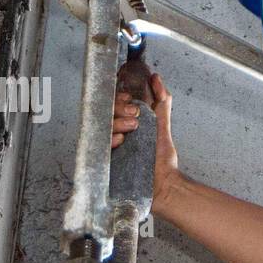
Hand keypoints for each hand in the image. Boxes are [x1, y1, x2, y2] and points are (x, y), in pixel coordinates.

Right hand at [111, 69, 182, 211]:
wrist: (163, 185)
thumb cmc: (161, 158)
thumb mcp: (161, 124)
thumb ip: (161, 101)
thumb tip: (155, 77)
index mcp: (125, 124)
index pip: (113, 104)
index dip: (119, 98)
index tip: (130, 98)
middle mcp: (114, 134)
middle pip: (104, 113)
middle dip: (119, 108)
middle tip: (135, 114)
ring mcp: (108, 148)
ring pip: (101, 127)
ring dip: (116, 122)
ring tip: (132, 128)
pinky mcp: (103, 162)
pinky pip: (99, 147)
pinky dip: (110, 140)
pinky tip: (121, 141)